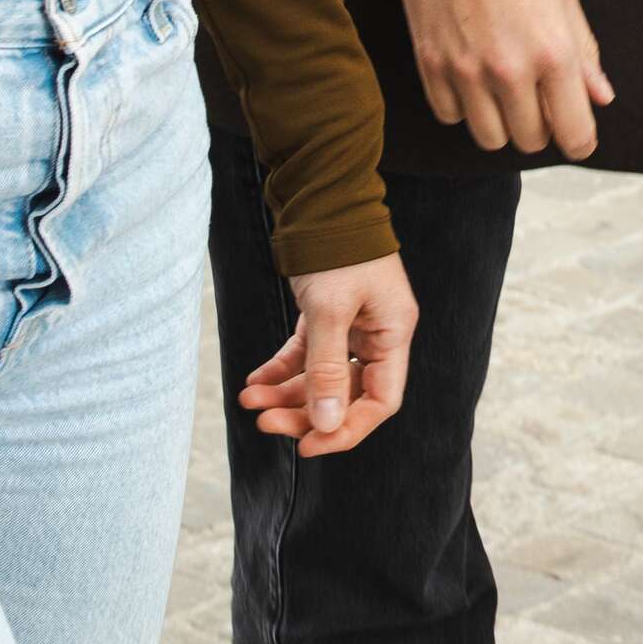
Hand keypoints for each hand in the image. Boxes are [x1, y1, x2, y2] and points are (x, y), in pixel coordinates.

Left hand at [238, 252, 416, 453]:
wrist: (320, 198)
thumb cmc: (337, 248)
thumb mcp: (330, 310)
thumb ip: (327, 369)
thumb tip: (327, 425)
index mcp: (392, 333)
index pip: (380, 401)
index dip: (346, 429)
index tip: (308, 445)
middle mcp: (376, 334)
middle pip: (345, 394)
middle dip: (305, 412)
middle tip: (265, 422)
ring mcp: (351, 325)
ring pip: (320, 377)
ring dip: (286, 393)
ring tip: (250, 401)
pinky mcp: (326, 315)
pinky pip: (304, 355)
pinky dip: (281, 370)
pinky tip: (255, 382)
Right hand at [398, 0, 613, 158]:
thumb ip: (583, 51)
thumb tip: (600, 97)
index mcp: (553, 52)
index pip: (574, 133)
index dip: (580, 139)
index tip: (577, 130)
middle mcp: (509, 70)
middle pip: (530, 141)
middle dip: (541, 126)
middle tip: (539, 96)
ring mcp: (465, 71)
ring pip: (488, 138)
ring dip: (501, 121)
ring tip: (503, 88)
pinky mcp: (429, 64)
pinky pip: (450, 115)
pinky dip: (464, 106)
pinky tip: (471, 76)